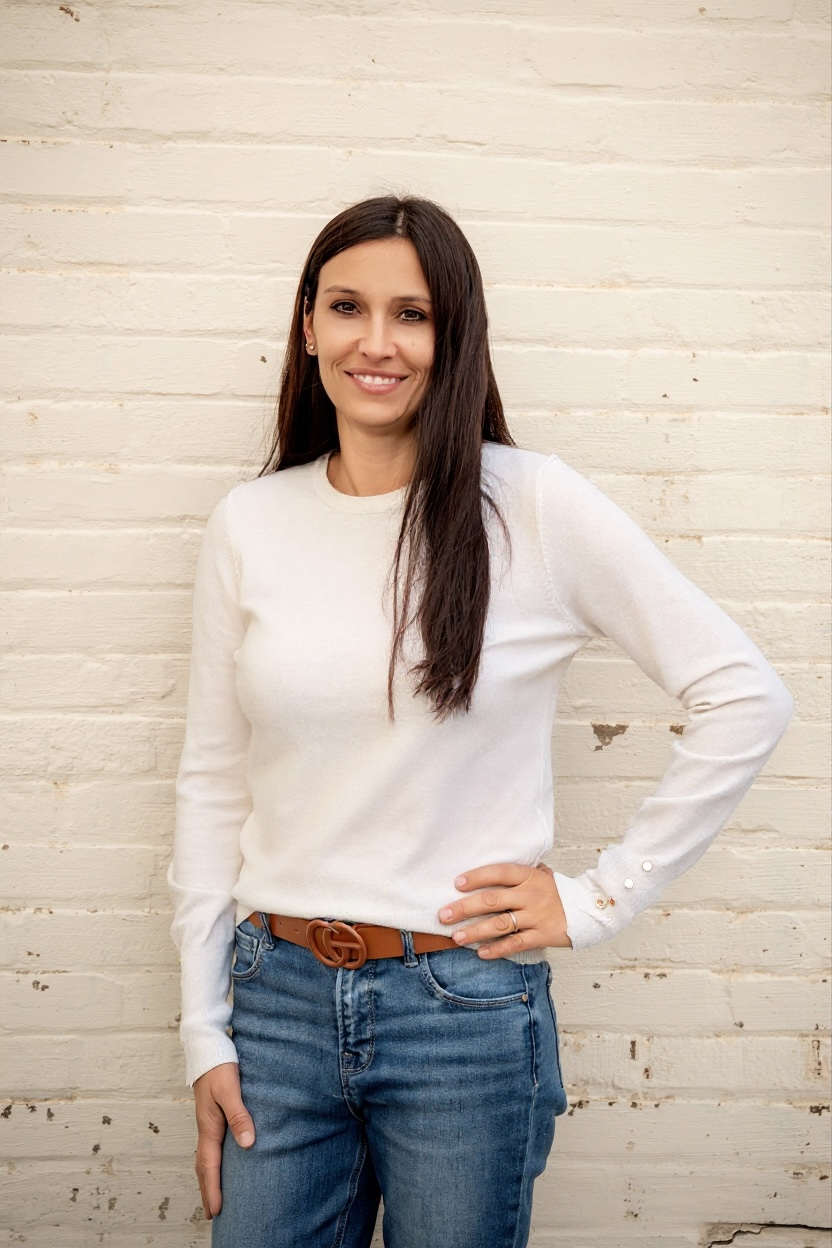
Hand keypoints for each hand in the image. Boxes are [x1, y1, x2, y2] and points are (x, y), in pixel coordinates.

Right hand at [193, 1061, 254, 1219]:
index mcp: (209, 1126)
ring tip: (214, 1194)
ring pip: (205, 1157)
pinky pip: (211, 1146)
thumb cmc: (218, 1066)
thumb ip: (239, 1115)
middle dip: (207, 1190)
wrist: (207, 1047)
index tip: (215, 1211)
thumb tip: (247, 1144)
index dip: (212, 1189)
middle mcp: (206, 1127)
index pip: (209, 1165)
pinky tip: (221, 1161)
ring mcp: (208, 1121)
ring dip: (209, 1177)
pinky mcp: (213, 1114)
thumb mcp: (230, 1090)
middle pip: (203, 1166)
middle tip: (212, 1213)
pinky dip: (213, 1161)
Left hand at [437, 862, 572, 956]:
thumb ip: (518, 873)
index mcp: (529, 876)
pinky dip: (497, 949)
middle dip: (465, 908)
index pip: (499, 873)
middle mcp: (531, 895)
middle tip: (443, 915)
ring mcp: (536, 916)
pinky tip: (481, 953)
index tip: (457, 883)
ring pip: (501, 924)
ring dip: (475, 931)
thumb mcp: (540, 875)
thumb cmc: (556, 891)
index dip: (478, 877)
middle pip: (493, 900)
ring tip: (456, 937)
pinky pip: (516, 944)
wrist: (589, 909)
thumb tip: (486, 872)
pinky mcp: (542, 936)